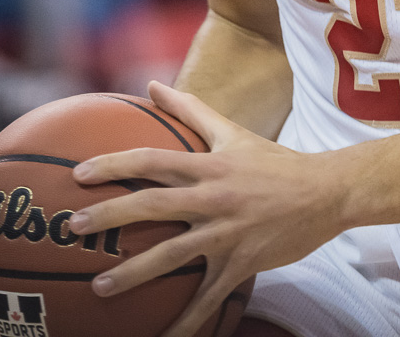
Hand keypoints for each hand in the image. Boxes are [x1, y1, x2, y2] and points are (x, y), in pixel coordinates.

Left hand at [65, 81, 348, 336]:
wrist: (327, 192)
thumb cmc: (275, 162)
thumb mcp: (232, 131)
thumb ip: (191, 109)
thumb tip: (153, 85)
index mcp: (208, 165)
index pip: (153, 159)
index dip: (114, 165)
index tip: (79, 175)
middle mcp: (213, 196)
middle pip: (154, 204)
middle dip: (110, 215)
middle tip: (73, 226)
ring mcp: (227, 232)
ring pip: (173, 253)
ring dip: (133, 272)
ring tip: (98, 286)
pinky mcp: (242, 262)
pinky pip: (209, 296)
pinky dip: (187, 321)